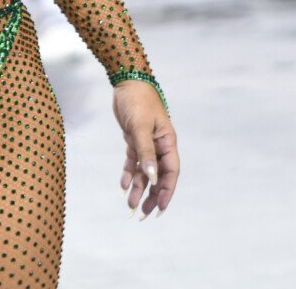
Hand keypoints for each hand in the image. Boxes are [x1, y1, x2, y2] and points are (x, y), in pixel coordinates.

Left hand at [114, 80, 178, 218]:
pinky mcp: (134, 139)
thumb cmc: (138, 100)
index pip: (171, 172)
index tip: (161, 209)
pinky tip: (124, 185)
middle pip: (158, 175)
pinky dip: (129, 173)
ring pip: (145, 171)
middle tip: (144, 214)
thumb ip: (146, 151)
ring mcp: (146, 143)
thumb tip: (152, 178)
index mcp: (167, 141)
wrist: (126, 81)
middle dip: (153, 195)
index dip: (167, 191)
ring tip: (130, 205)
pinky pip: (133, 161)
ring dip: (139, 188)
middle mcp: (159, 145)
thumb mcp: (140, 126)